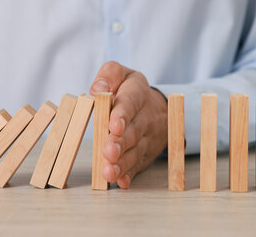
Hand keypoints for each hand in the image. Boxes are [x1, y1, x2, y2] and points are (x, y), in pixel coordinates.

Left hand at [89, 61, 167, 188]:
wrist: (158, 107)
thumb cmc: (130, 89)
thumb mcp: (123, 73)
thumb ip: (109, 75)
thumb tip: (97, 88)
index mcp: (138, 92)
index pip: (131, 102)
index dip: (122, 115)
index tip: (113, 126)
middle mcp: (145, 116)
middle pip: (133, 131)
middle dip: (121, 143)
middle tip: (109, 152)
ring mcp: (146, 137)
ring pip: (135, 151)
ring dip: (123, 163)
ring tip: (109, 171)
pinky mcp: (144, 154)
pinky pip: (138, 165)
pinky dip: (130, 175)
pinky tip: (121, 182)